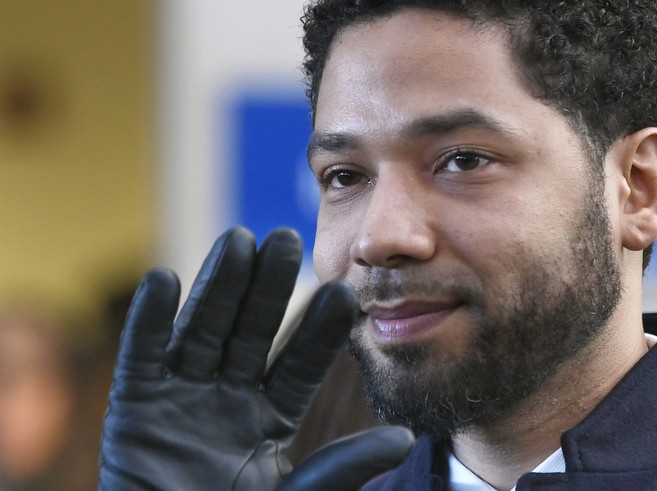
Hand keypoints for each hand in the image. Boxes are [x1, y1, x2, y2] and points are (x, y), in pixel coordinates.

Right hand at [99, 227, 412, 489]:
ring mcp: (182, 396)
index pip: (301, 364)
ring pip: (203, 330)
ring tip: (237, 239)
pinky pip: (141, 357)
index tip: (344, 291)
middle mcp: (230, 396)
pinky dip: (149, 321)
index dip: (320, 330)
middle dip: (269, 288)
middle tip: (288, 238)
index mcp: (272, 415)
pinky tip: (163, 280)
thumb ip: (344, 466)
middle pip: (252, 332)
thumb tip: (405, 438)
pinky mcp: (134, 407)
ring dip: (217, 286)